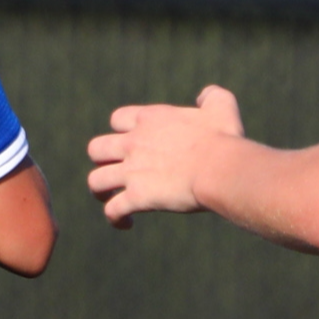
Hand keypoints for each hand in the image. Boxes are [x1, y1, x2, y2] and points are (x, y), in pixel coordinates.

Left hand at [86, 85, 245, 227]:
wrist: (221, 168)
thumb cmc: (223, 139)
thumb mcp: (221, 107)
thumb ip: (212, 96)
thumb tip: (204, 95)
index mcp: (150, 119)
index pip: (118, 119)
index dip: (122, 131)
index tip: (132, 142)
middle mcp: (134, 143)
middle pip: (96, 149)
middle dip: (102, 161)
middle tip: (114, 172)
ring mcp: (132, 171)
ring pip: (95, 181)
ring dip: (100, 191)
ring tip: (109, 200)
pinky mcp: (137, 197)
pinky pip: (112, 210)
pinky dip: (115, 218)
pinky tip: (126, 223)